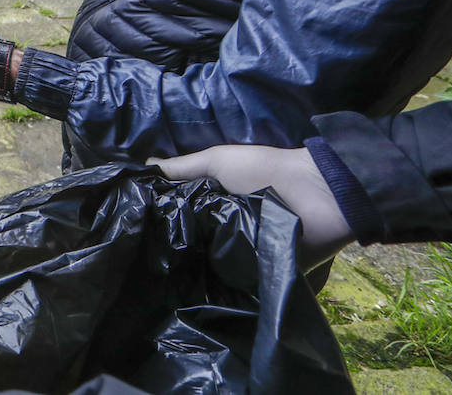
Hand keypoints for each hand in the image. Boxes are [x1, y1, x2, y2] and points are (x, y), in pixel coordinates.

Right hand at [149, 145, 354, 268]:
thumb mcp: (218, 162)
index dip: (159, 224)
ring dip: (197, 271)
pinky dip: (227, 285)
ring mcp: (245, 256)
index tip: (132, 234)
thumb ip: (182, 168)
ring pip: (212, 268)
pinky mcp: (265, 275)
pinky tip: (202, 288)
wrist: (318, 192)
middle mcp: (226, 233)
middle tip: (145, 262)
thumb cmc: (265, 170)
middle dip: (173, 253)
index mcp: (215, 208)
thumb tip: (142, 167)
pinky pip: (240, 284)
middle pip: (192, 247)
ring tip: (166, 281)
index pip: (180, 221)